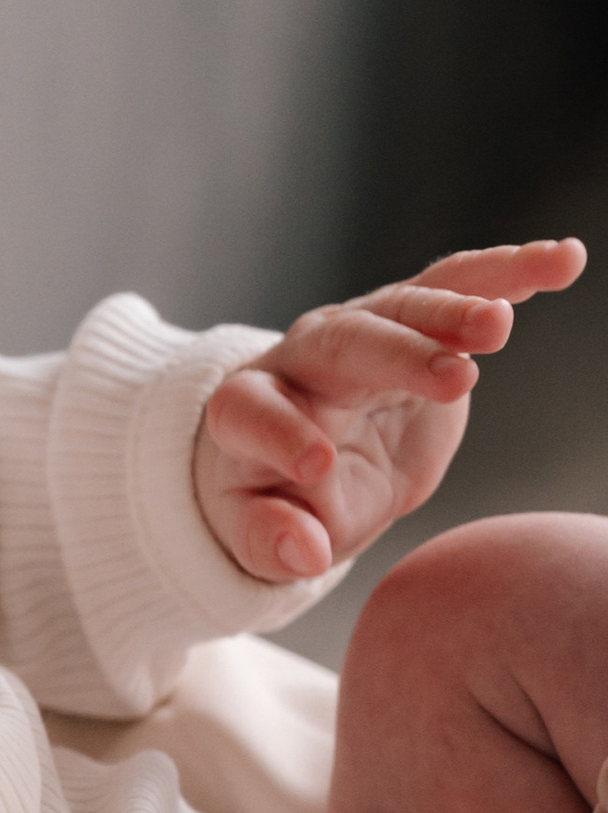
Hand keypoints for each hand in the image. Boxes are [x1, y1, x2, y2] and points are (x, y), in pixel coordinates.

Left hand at [193, 241, 585, 584]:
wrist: (309, 450)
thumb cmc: (279, 494)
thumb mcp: (260, 531)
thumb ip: (271, 541)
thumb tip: (302, 552)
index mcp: (249, 409)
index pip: (253, 412)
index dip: (281, 433)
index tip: (318, 464)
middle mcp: (303, 357)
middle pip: (344, 345)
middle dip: (397, 357)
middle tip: (456, 378)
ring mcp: (363, 329)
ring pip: (407, 307)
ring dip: (454, 312)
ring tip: (498, 323)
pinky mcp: (418, 322)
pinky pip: (461, 285)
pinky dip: (511, 272)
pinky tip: (563, 260)